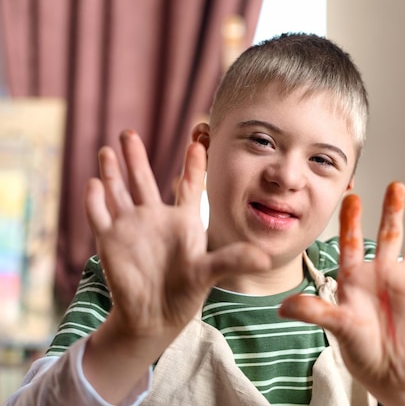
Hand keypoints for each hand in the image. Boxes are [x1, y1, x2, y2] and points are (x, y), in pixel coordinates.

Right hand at [82, 127, 269, 402]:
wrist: (155, 317)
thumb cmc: (186, 292)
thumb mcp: (211, 273)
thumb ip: (234, 260)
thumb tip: (265, 258)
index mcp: (184, 220)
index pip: (191, 185)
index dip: (194, 165)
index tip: (197, 141)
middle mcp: (156, 217)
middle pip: (144, 179)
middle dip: (135, 156)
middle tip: (128, 132)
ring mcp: (131, 227)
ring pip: (119, 191)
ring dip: (112, 171)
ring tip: (108, 149)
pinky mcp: (110, 241)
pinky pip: (99, 215)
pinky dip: (95, 200)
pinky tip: (94, 184)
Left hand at [279, 182, 404, 405]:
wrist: (388, 371)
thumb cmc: (359, 348)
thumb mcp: (337, 327)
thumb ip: (315, 313)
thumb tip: (283, 307)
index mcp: (356, 277)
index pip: (352, 240)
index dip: (352, 219)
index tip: (351, 196)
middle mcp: (381, 273)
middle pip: (389, 234)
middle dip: (392, 209)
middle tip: (395, 185)